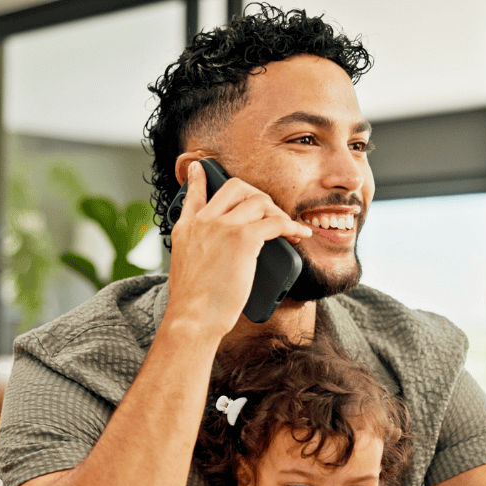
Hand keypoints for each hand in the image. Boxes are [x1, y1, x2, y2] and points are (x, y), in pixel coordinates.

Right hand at [165, 161, 312, 336]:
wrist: (193, 318)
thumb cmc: (193, 306)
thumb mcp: (185, 270)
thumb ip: (196, 253)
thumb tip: (213, 259)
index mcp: (186, 228)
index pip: (192, 194)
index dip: (198, 178)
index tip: (201, 167)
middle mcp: (203, 221)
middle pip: (235, 187)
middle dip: (258, 196)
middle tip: (269, 214)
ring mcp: (223, 226)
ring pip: (259, 200)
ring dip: (278, 212)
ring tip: (288, 229)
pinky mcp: (243, 238)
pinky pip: (276, 222)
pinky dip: (292, 226)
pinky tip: (299, 234)